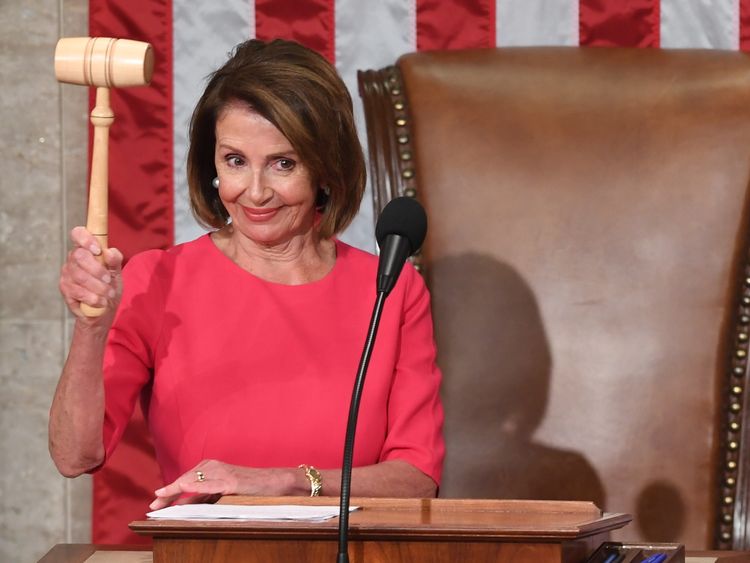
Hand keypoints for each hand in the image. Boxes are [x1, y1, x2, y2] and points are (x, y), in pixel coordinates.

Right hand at [59, 226, 122, 319]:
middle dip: (98, 270)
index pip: (77, 233)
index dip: (86, 239)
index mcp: (86, 249)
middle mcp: (73, 258)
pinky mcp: (65, 289)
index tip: (98, 250)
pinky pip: (78, 291)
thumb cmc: (109, 285)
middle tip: (109, 280)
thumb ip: (115, 260)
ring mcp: (67, 274)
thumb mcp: (117, 272)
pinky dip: (94, 298)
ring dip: (99, 287)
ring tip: (109, 294)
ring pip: (80, 276)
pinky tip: (101, 302)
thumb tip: (109, 251)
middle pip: (79, 256)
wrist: (105, 309)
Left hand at [149, 460, 303, 509]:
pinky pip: (210, 484)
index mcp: (212, 467)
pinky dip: (196, 485)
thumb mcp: (223, 492)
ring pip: (195, 480)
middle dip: (169, 493)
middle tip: (153, 507)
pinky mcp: (232, 481)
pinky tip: (184, 487)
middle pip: (186, 479)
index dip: (170, 491)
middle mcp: (215, 466)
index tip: (156, 503)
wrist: (275, 482)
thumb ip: (206, 495)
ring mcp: (223, 473)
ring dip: (176, 488)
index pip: (186, 479)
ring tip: (161, 497)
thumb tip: (185, 504)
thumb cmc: (250, 488)